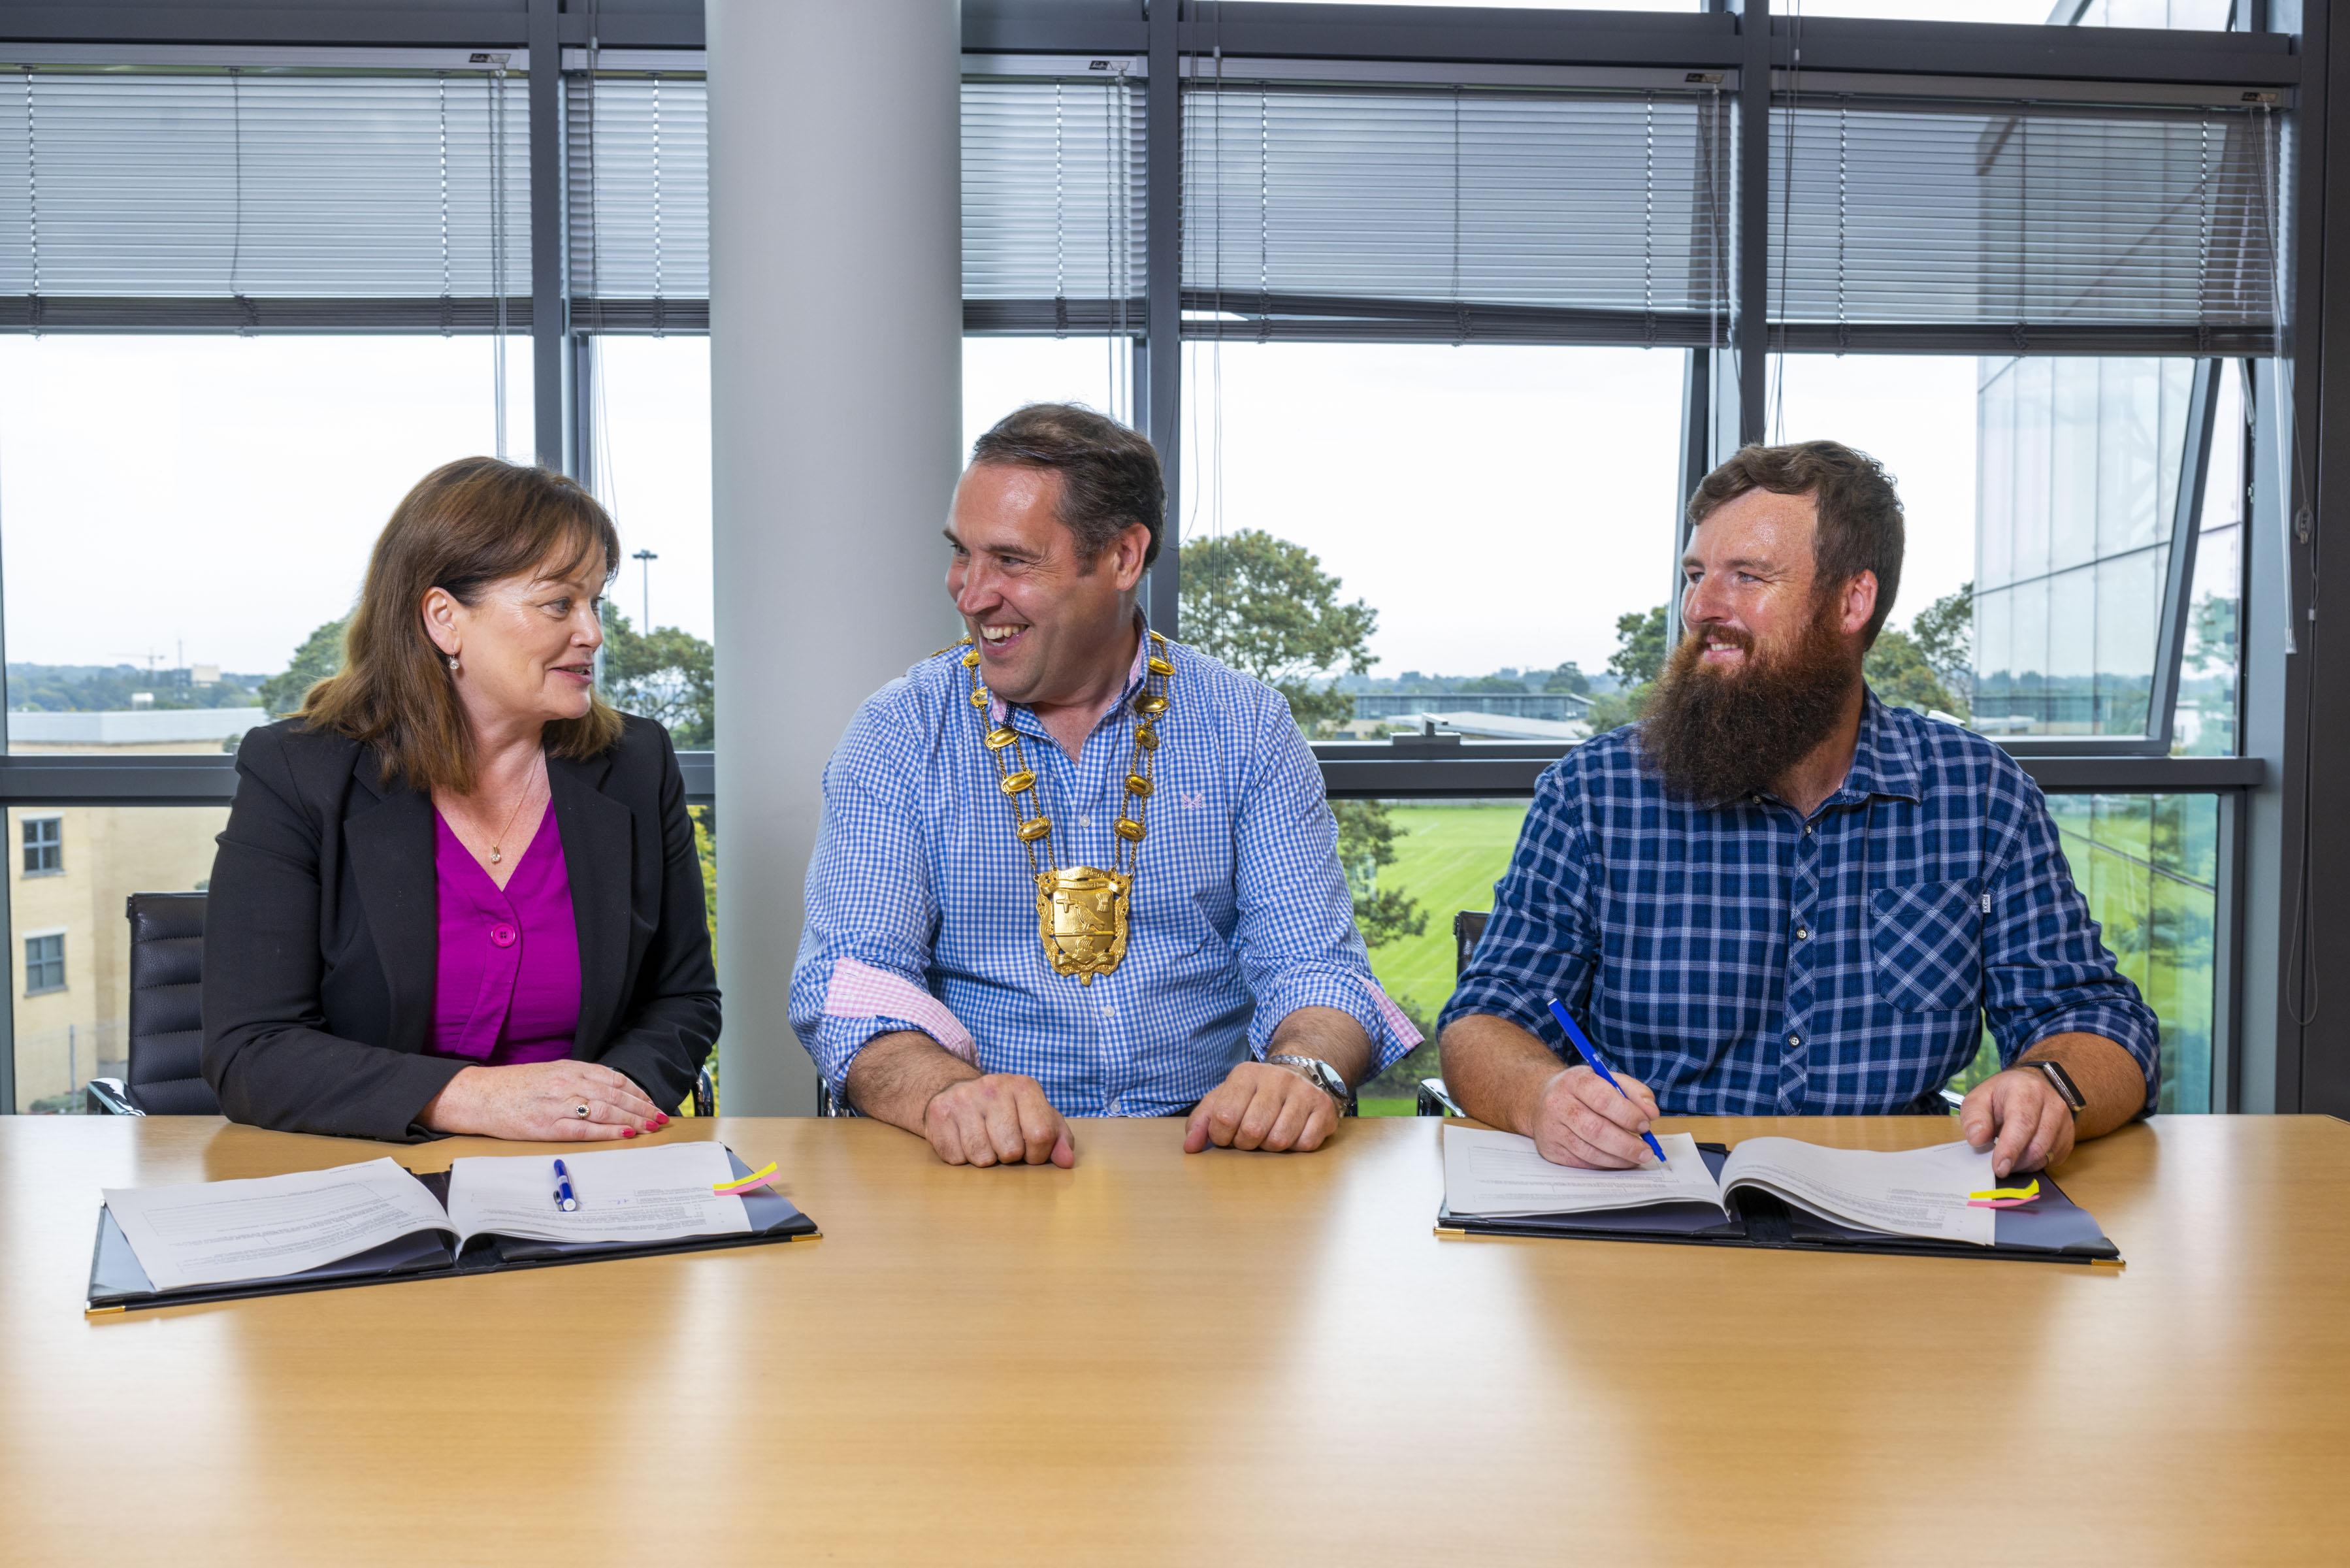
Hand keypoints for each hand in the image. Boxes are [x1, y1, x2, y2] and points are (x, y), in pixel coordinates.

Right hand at [420, 1061, 668, 1140]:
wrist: (480, 1096)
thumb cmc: (515, 1086)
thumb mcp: (550, 1073)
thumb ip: (578, 1078)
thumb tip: (609, 1090)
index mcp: (569, 1068)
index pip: (613, 1078)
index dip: (637, 1091)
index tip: (652, 1102)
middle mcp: (567, 1083)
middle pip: (615, 1094)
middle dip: (642, 1106)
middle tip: (661, 1117)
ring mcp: (558, 1105)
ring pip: (605, 1110)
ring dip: (633, 1119)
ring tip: (650, 1126)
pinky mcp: (547, 1126)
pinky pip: (585, 1129)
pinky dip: (609, 1132)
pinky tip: (625, 1134)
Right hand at [922, 1074, 1074, 1167]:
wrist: (959, 1091)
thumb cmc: (1006, 1111)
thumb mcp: (1037, 1117)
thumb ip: (1058, 1138)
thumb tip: (1066, 1161)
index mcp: (1023, 1086)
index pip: (1041, 1134)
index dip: (1038, 1154)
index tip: (1030, 1151)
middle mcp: (993, 1087)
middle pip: (1010, 1150)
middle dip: (1009, 1156)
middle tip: (1003, 1143)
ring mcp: (963, 1099)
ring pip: (982, 1157)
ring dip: (985, 1158)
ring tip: (984, 1141)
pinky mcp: (939, 1114)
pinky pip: (956, 1158)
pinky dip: (962, 1157)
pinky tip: (964, 1140)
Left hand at [1183, 1060, 1339, 1154]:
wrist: (1302, 1074)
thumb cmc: (1256, 1094)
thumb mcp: (1225, 1098)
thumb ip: (1202, 1120)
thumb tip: (1190, 1148)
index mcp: (1246, 1074)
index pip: (1224, 1117)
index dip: (1222, 1136)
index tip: (1226, 1135)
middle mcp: (1276, 1079)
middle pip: (1252, 1131)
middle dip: (1246, 1143)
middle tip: (1250, 1136)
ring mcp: (1303, 1092)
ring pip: (1279, 1140)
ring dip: (1271, 1146)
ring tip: (1270, 1133)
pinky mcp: (1324, 1108)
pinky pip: (1305, 1144)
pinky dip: (1295, 1147)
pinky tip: (1293, 1132)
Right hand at [1528, 1065, 1660, 1169]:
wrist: (1542, 1099)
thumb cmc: (1583, 1090)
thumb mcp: (1607, 1079)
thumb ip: (1634, 1091)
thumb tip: (1651, 1112)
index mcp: (1575, 1081)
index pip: (1602, 1099)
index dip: (1628, 1114)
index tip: (1646, 1124)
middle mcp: (1558, 1104)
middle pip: (1595, 1129)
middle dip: (1626, 1144)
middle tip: (1646, 1150)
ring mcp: (1551, 1128)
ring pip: (1588, 1151)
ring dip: (1618, 1158)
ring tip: (1636, 1158)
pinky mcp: (1550, 1149)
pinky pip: (1581, 1162)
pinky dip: (1604, 1164)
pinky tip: (1617, 1160)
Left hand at [1960, 1067, 2075, 1178]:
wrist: (2032, 1087)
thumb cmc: (2002, 1095)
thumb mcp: (1979, 1098)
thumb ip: (1974, 1117)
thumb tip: (1977, 1139)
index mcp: (2027, 1090)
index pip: (2022, 1123)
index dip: (2010, 1148)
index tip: (1998, 1168)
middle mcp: (2052, 1104)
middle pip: (2037, 1145)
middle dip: (2015, 1161)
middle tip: (1998, 1164)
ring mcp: (2065, 1122)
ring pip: (2045, 1155)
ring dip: (2023, 1163)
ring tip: (2008, 1155)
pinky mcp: (2069, 1138)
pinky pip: (2052, 1160)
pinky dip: (2034, 1164)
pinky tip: (2022, 1154)